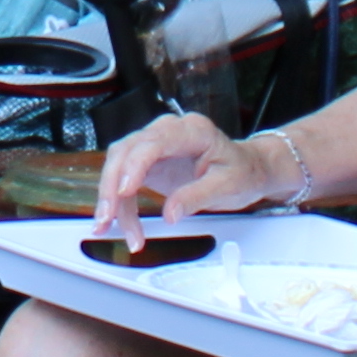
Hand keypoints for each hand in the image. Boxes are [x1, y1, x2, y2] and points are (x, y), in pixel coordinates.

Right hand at [93, 109, 300, 225]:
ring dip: (109, 196)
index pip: (153, 142)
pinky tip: (115, 221)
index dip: (134, 165)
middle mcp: (168, 132)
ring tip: (108, 225)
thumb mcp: (227, 186)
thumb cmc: (242, 171)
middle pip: (126, 152)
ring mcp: (154, 145)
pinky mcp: (147, 162)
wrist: (247, 170)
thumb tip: (170, 213)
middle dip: (112, 186)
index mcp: (192, 131)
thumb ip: (197, 197)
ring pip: (118, 164)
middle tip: (108, 216)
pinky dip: (117, 202)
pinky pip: (123, 179)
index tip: (124, 190)